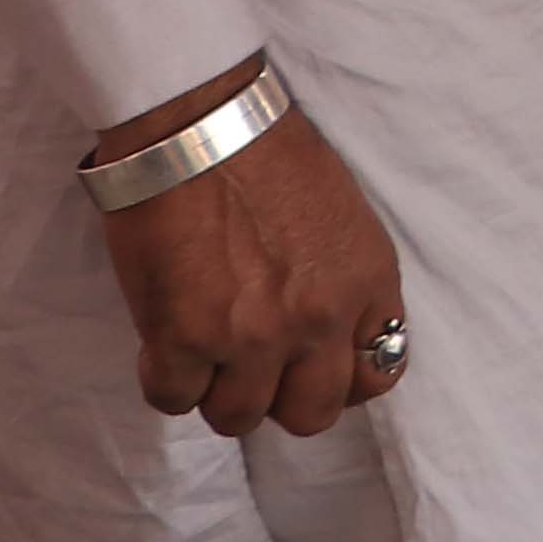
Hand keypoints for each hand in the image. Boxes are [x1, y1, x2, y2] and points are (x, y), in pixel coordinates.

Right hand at [92, 61, 404, 440]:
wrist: (199, 124)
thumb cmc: (266, 152)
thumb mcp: (343, 215)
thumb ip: (346, 281)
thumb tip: (331, 332)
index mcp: (366, 282)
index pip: (379, 374)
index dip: (339, 382)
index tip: (310, 370)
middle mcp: (319, 319)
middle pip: (309, 415)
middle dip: (277, 398)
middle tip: (249, 366)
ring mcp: (252, 336)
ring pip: (237, 417)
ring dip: (215, 389)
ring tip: (200, 346)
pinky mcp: (184, 338)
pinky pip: (173, 399)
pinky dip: (164, 378)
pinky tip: (163, 340)